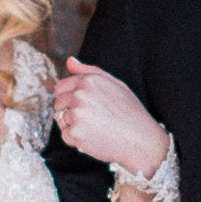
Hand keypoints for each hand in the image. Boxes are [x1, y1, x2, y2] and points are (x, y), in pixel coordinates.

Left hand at [53, 56, 169, 178]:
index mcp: (89, 80)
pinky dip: (76, 140)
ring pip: (61, 120)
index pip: (61, 87)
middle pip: (58, 103)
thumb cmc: (130, 113)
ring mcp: (77, 114)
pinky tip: (94, 138)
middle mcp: (81, 94)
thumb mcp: (115, 84)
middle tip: (93, 119)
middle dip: (70, 111)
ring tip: (95, 128)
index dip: (70, 98)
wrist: (142, 140)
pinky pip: (65, 136)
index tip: (84, 106)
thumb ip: (89, 71)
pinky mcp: (76, 133)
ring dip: (73, 126)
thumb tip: (70, 61)